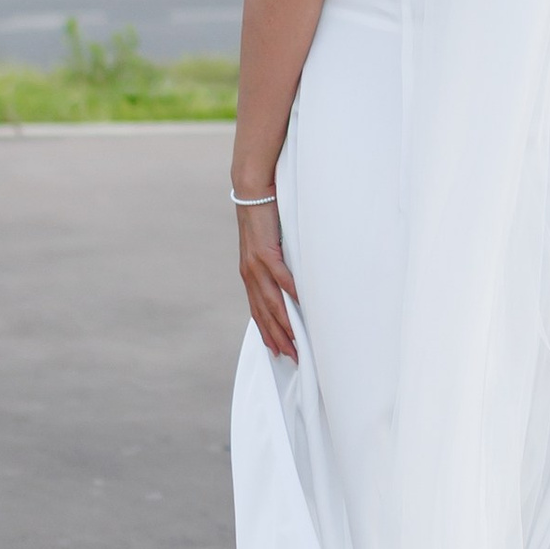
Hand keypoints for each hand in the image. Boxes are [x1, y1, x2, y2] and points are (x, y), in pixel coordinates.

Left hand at [235, 192, 300, 360]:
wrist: (251, 191)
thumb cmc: (263, 217)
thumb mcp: (267, 246)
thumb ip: (275, 265)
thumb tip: (291, 282)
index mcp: (250, 274)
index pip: (258, 310)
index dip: (267, 332)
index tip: (278, 351)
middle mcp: (250, 274)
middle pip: (264, 313)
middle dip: (277, 337)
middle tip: (291, 357)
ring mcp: (257, 264)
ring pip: (271, 301)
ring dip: (283, 323)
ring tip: (295, 341)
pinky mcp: (266, 251)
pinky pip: (280, 276)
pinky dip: (290, 292)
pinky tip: (300, 304)